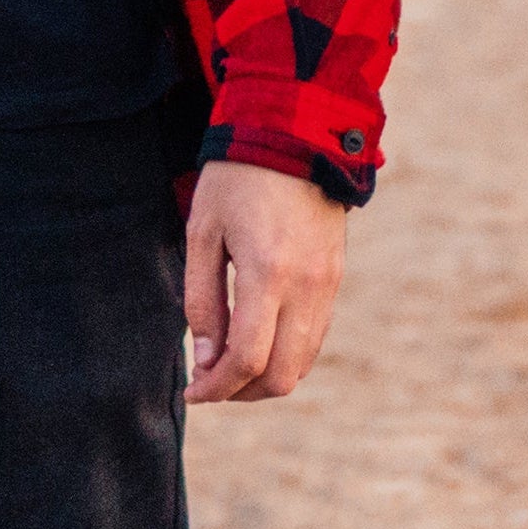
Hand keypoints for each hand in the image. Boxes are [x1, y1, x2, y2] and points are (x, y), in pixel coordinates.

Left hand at [184, 161, 349, 403]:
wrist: (295, 136)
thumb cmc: (237, 179)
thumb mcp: (203, 233)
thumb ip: (202, 300)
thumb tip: (205, 359)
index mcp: (268, 273)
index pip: (247, 359)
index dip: (216, 388)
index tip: (192, 391)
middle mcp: (306, 286)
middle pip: (281, 376)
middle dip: (240, 392)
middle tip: (208, 382)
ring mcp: (328, 285)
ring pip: (302, 364)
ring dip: (264, 379)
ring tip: (229, 365)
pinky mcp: (335, 279)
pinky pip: (315, 338)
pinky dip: (286, 355)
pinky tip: (257, 342)